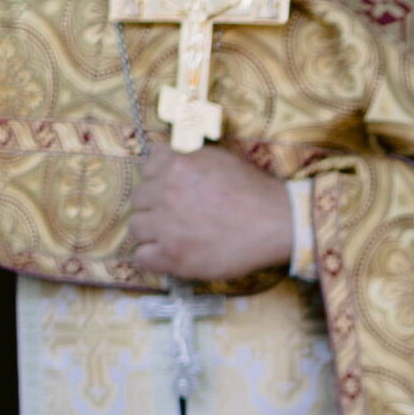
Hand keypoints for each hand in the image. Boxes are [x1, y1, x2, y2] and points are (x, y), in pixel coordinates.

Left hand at [127, 142, 292, 280]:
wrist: (277, 224)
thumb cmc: (254, 191)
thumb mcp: (220, 158)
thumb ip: (190, 157)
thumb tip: (170, 156)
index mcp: (176, 167)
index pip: (148, 166)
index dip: (159, 177)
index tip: (171, 186)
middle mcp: (165, 194)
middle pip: (139, 199)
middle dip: (153, 204)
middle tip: (174, 214)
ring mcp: (167, 227)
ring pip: (136, 228)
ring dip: (151, 231)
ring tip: (171, 236)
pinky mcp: (174, 257)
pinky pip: (143, 258)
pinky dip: (152, 257)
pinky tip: (166, 255)